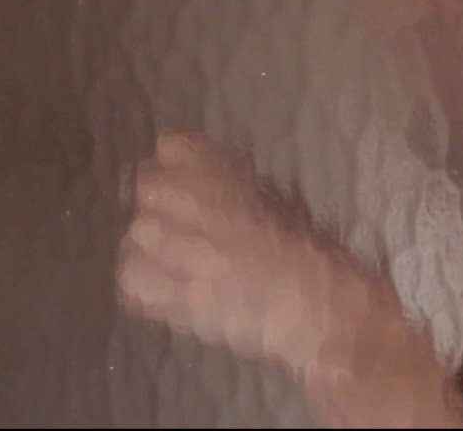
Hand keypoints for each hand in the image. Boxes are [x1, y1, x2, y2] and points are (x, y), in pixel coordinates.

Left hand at [116, 133, 462, 426]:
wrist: (329, 316)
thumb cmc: (319, 256)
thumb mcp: (283, 201)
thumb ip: (240, 184)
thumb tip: (209, 172)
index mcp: (233, 180)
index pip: (172, 147)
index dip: (176, 163)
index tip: (183, 175)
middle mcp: (203, 210)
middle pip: (145, 188)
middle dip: (156, 201)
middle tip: (176, 221)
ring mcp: (188, 260)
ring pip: (134, 236)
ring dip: (147, 244)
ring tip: (167, 257)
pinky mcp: (183, 304)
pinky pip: (134, 286)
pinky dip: (142, 285)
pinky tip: (161, 287)